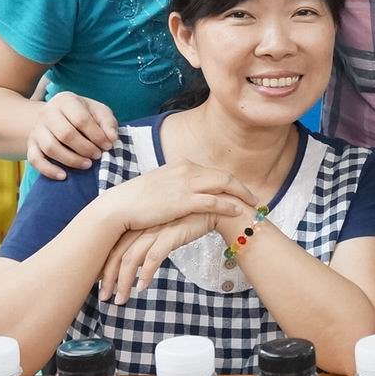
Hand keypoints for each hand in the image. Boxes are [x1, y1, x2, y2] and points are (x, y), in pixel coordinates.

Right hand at [27, 92, 117, 179]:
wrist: (57, 116)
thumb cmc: (83, 114)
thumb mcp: (98, 111)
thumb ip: (107, 122)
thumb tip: (112, 138)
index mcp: (66, 100)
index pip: (81, 119)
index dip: (96, 135)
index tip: (108, 146)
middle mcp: (47, 112)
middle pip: (65, 134)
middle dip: (85, 148)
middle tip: (98, 156)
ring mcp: (37, 129)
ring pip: (50, 147)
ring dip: (71, 160)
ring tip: (87, 164)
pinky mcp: (31, 144)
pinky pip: (35, 159)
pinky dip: (48, 170)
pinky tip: (64, 176)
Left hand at [98, 213, 218, 304]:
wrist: (221, 207)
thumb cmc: (193, 218)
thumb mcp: (167, 225)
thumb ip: (152, 236)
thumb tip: (140, 258)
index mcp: (139, 221)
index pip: (114, 245)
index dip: (105, 264)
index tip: (100, 282)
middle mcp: (144, 224)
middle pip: (118, 253)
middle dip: (108, 278)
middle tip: (104, 297)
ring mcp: (157, 229)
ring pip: (132, 258)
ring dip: (124, 282)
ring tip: (121, 300)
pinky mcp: (172, 234)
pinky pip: (154, 257)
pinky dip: (145, 274)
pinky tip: (142, 287)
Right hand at [104, 161, 257, 233]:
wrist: (119, 207)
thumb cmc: (136, 200)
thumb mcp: (160, 186)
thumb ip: (175, 185)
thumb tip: (184, 192)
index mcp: (181, 164)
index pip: (213, 171)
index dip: (229, 181)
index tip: (240, 191)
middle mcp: (186, 169)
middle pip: (224, 176)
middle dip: (241, 187)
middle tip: (255, 199)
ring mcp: (186, 183)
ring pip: (223, 185)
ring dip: (241, 195)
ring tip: (252, 207)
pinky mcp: (184, 200)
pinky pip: (214, 201)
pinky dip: (229, 205)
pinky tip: (238, 211)